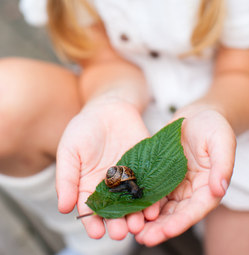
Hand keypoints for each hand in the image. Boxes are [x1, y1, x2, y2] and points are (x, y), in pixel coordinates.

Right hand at [56, 99, 150, 239]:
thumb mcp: (69, 150)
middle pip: (114, 213)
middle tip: (120, 232)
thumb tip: (63, 208)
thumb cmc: (84, 129)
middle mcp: (109, 189)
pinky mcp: (146, 170)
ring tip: (138, 224)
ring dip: (136, 216)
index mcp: (88, 188)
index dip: (92, 224)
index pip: (90, 212)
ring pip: (133, 204)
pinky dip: (153, 199)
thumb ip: (66, 178)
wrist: (108, 107)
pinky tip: (154, 207)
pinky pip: (150, 187)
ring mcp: (129, 180)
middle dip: (117, 224)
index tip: (96, 233)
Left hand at [135, 108, 235, 246]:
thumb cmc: (214, 125)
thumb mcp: (221, 141)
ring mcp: (175, 183)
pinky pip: (151, 190)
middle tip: (143, 238)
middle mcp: (191, 190)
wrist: (198, 113)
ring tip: (131, 229)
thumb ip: (222, 165)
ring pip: (161, 206)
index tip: (165, 231)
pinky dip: (141, 199)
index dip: (180, 222)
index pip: (195, 210)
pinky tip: (127, 206)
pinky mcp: (162, 174)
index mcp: (208, 187)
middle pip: (175, 214)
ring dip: (148, 219)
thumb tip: (220, 188)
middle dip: (160, 228)